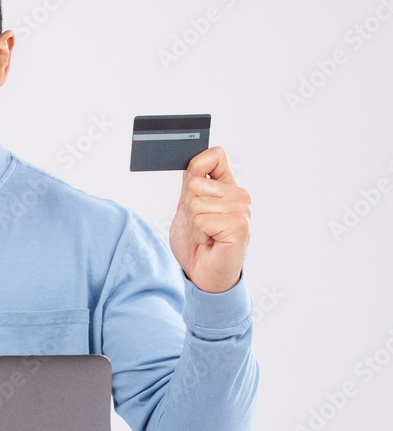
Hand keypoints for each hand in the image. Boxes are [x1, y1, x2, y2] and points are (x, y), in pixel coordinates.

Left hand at [169, 146, 250, 292]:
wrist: (203, 275)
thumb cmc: (197, 246)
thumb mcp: (187, 211)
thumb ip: (190, 187)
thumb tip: (192, 165)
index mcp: (228, 187)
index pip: (215, 156)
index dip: (197, 166)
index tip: (192, 185)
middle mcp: (239, 196)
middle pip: (195, 183)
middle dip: (188, 208)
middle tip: (199, 227)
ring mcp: (242, 210)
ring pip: (196, 203)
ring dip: (193, 225)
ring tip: (205, 236)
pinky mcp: (239, 225)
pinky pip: (201, 220)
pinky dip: (198, 235)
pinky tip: (209, 243)